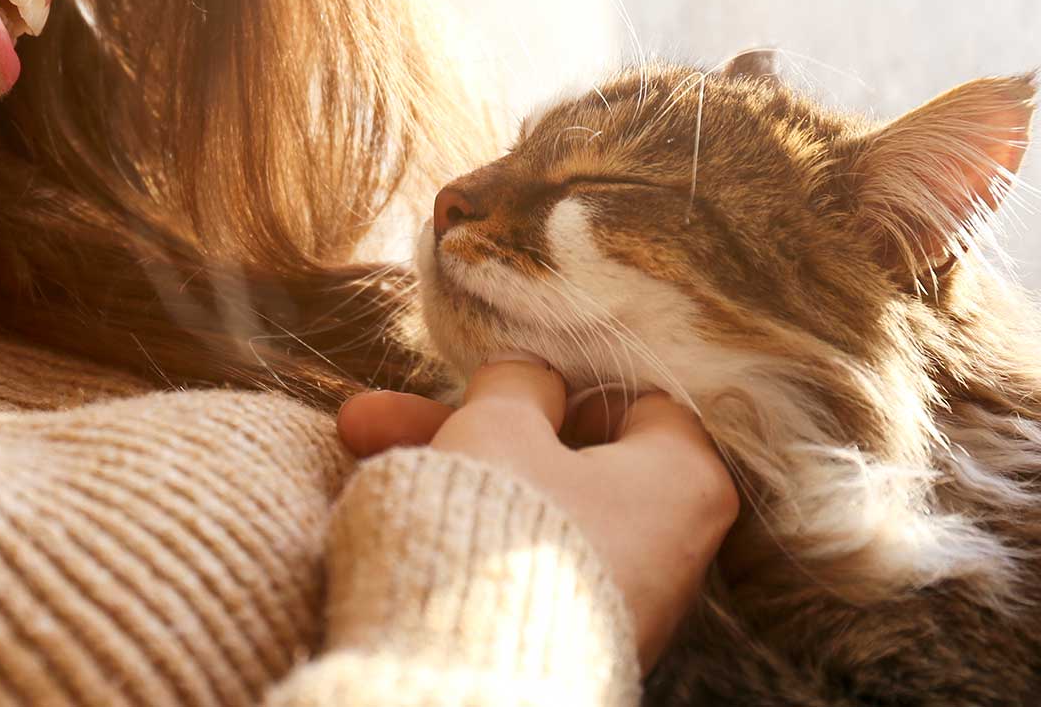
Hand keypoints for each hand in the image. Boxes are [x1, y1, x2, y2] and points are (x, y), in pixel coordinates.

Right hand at [338, 354, 739, 671]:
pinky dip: (471, 528)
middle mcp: (673, 547)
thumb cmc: (506, 520)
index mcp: (687, 479)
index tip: (499, 372)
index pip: (639, 399)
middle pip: (563, 454)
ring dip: (450, 468)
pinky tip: (391, 506)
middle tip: (375, 414)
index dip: (561, 377)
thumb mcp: (501, 423)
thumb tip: (532, 380)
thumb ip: (520, 383)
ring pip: (531, 504)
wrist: (472, 669)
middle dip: (466, 426)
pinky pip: (523, 556)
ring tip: (353, 440)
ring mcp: (625, 598)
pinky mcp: (577, 635)